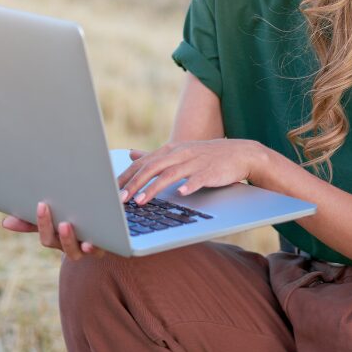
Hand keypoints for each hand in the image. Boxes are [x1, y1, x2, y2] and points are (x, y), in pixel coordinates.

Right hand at [1, 201, 108, 260]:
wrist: (107, 232)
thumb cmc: (75, 222)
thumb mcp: (55, 220)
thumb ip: (33, 222)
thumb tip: (5, 223)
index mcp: (58, 240)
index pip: (45, 236)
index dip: (41, 222)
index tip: (40, 204)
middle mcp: (72, 248)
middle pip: (57, 243)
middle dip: (49, 227)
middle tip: (44, 208)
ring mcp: (88, 249)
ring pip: (77, 251)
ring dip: (69, 239)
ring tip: (67, 225)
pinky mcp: (106, 247)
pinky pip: (101, 249)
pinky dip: (95, 245)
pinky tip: (91, 239)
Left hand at [117, 139, 263, 205]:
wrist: (241, 153)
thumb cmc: (207, 156)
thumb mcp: (179, 152)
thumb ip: (154, 155)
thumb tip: (131, 154)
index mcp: (170, 150)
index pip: (143, 163)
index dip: (126, 176)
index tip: (110, 190)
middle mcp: (180, 154)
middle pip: (152, 168)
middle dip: (134, 184)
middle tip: (120, 199)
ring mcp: (195, 162)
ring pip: (171, 174)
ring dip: (154, 188)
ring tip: (141, 201)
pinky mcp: (210, 172)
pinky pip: (198, 179)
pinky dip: (189, 186)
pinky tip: (181, 194)